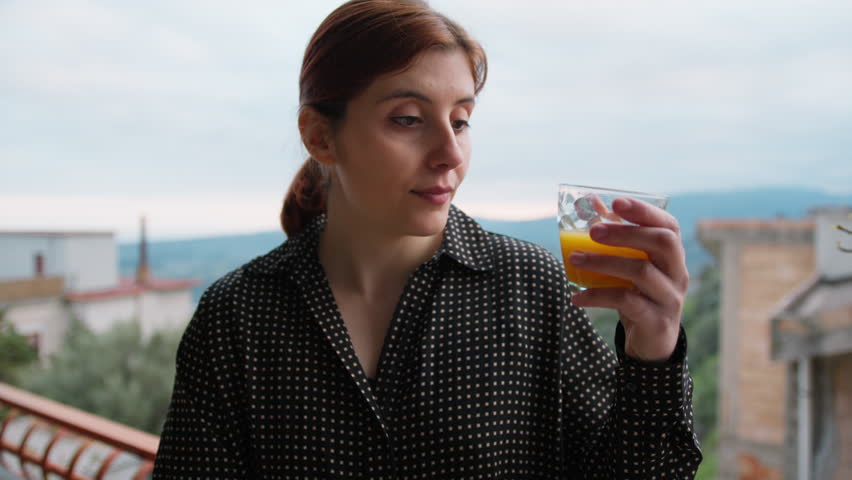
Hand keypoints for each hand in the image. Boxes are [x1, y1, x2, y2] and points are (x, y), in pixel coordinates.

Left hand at [568, 197, 687, 361]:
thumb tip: (590, 203)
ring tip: (574, 259)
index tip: (616, 203)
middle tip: (593, 232)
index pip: (669, 226)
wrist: (653, 344)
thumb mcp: (630, 266)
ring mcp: (670, 297)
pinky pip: (627, 302)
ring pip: (641, 272)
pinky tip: (576, 296)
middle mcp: (677, 273)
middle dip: (626, 233)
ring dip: (603, 262)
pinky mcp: (656, 320)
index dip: (645, 212)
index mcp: (672, 256)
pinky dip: (598, 296)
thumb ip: (615, 237)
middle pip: (662, 243)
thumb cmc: (639, 295)